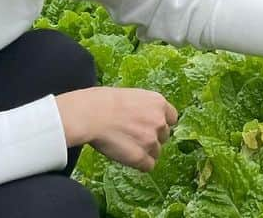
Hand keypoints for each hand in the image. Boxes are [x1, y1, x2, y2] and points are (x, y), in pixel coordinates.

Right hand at [56, 87, 177, 171]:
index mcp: (158, 103)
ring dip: (145, 152)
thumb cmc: (103, 101)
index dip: (161, 123)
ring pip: (156, 152)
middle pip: (164, 136)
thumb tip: (144, 116)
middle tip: (135, 137)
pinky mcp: (140, 157)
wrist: (90, 114)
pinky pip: (148, 166)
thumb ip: (144, 107)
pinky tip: (128, 158)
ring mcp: (151, 140)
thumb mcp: (132, 95)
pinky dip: (140, 165)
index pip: (172, 118)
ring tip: (127, 147)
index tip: (150, 126)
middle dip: (153, 137)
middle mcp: (159, 121)